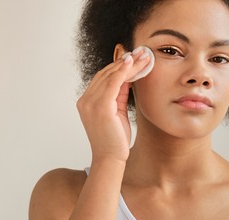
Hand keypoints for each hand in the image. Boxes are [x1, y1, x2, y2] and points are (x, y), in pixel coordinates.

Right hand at [76, 48, 150, 162]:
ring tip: (143, 56)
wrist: (110, 158)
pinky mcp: (100, 106)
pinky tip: (132, 63)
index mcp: (87, 102)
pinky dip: (122, 71)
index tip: (134, 58)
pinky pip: (112, 82)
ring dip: (128, 64)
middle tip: (142, 52)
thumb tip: (128, 79)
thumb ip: (119, 96)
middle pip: (106, 74)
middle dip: (125, 61)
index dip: (119, 66)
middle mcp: (85, 100)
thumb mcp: (117, 113)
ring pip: (110, 75)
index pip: (103, 78)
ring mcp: (90, 103)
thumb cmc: (115, 139)